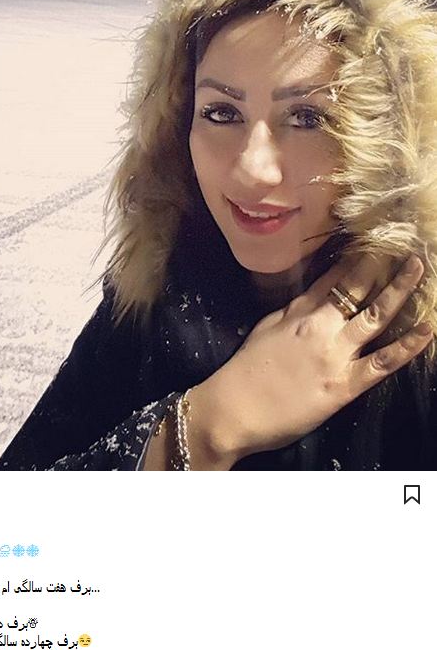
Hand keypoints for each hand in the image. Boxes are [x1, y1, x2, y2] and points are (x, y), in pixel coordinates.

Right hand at [189, 253, 432, 464]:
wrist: (233, 408)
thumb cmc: (244, 373)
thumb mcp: (266, 329)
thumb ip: (292, 312)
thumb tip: (312, 299)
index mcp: (299, 311)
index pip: (333, 276)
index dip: (357, 257)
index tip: (376, 240)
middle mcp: (321, 325)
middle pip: (357, 286)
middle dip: (383, 263)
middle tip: (406, 243)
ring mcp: (335, 352)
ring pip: (376, 314)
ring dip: (400, 289)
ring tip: (419, 267)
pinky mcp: (344, 383)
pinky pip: (383, 361)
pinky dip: (408, 345)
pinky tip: (428, 328)